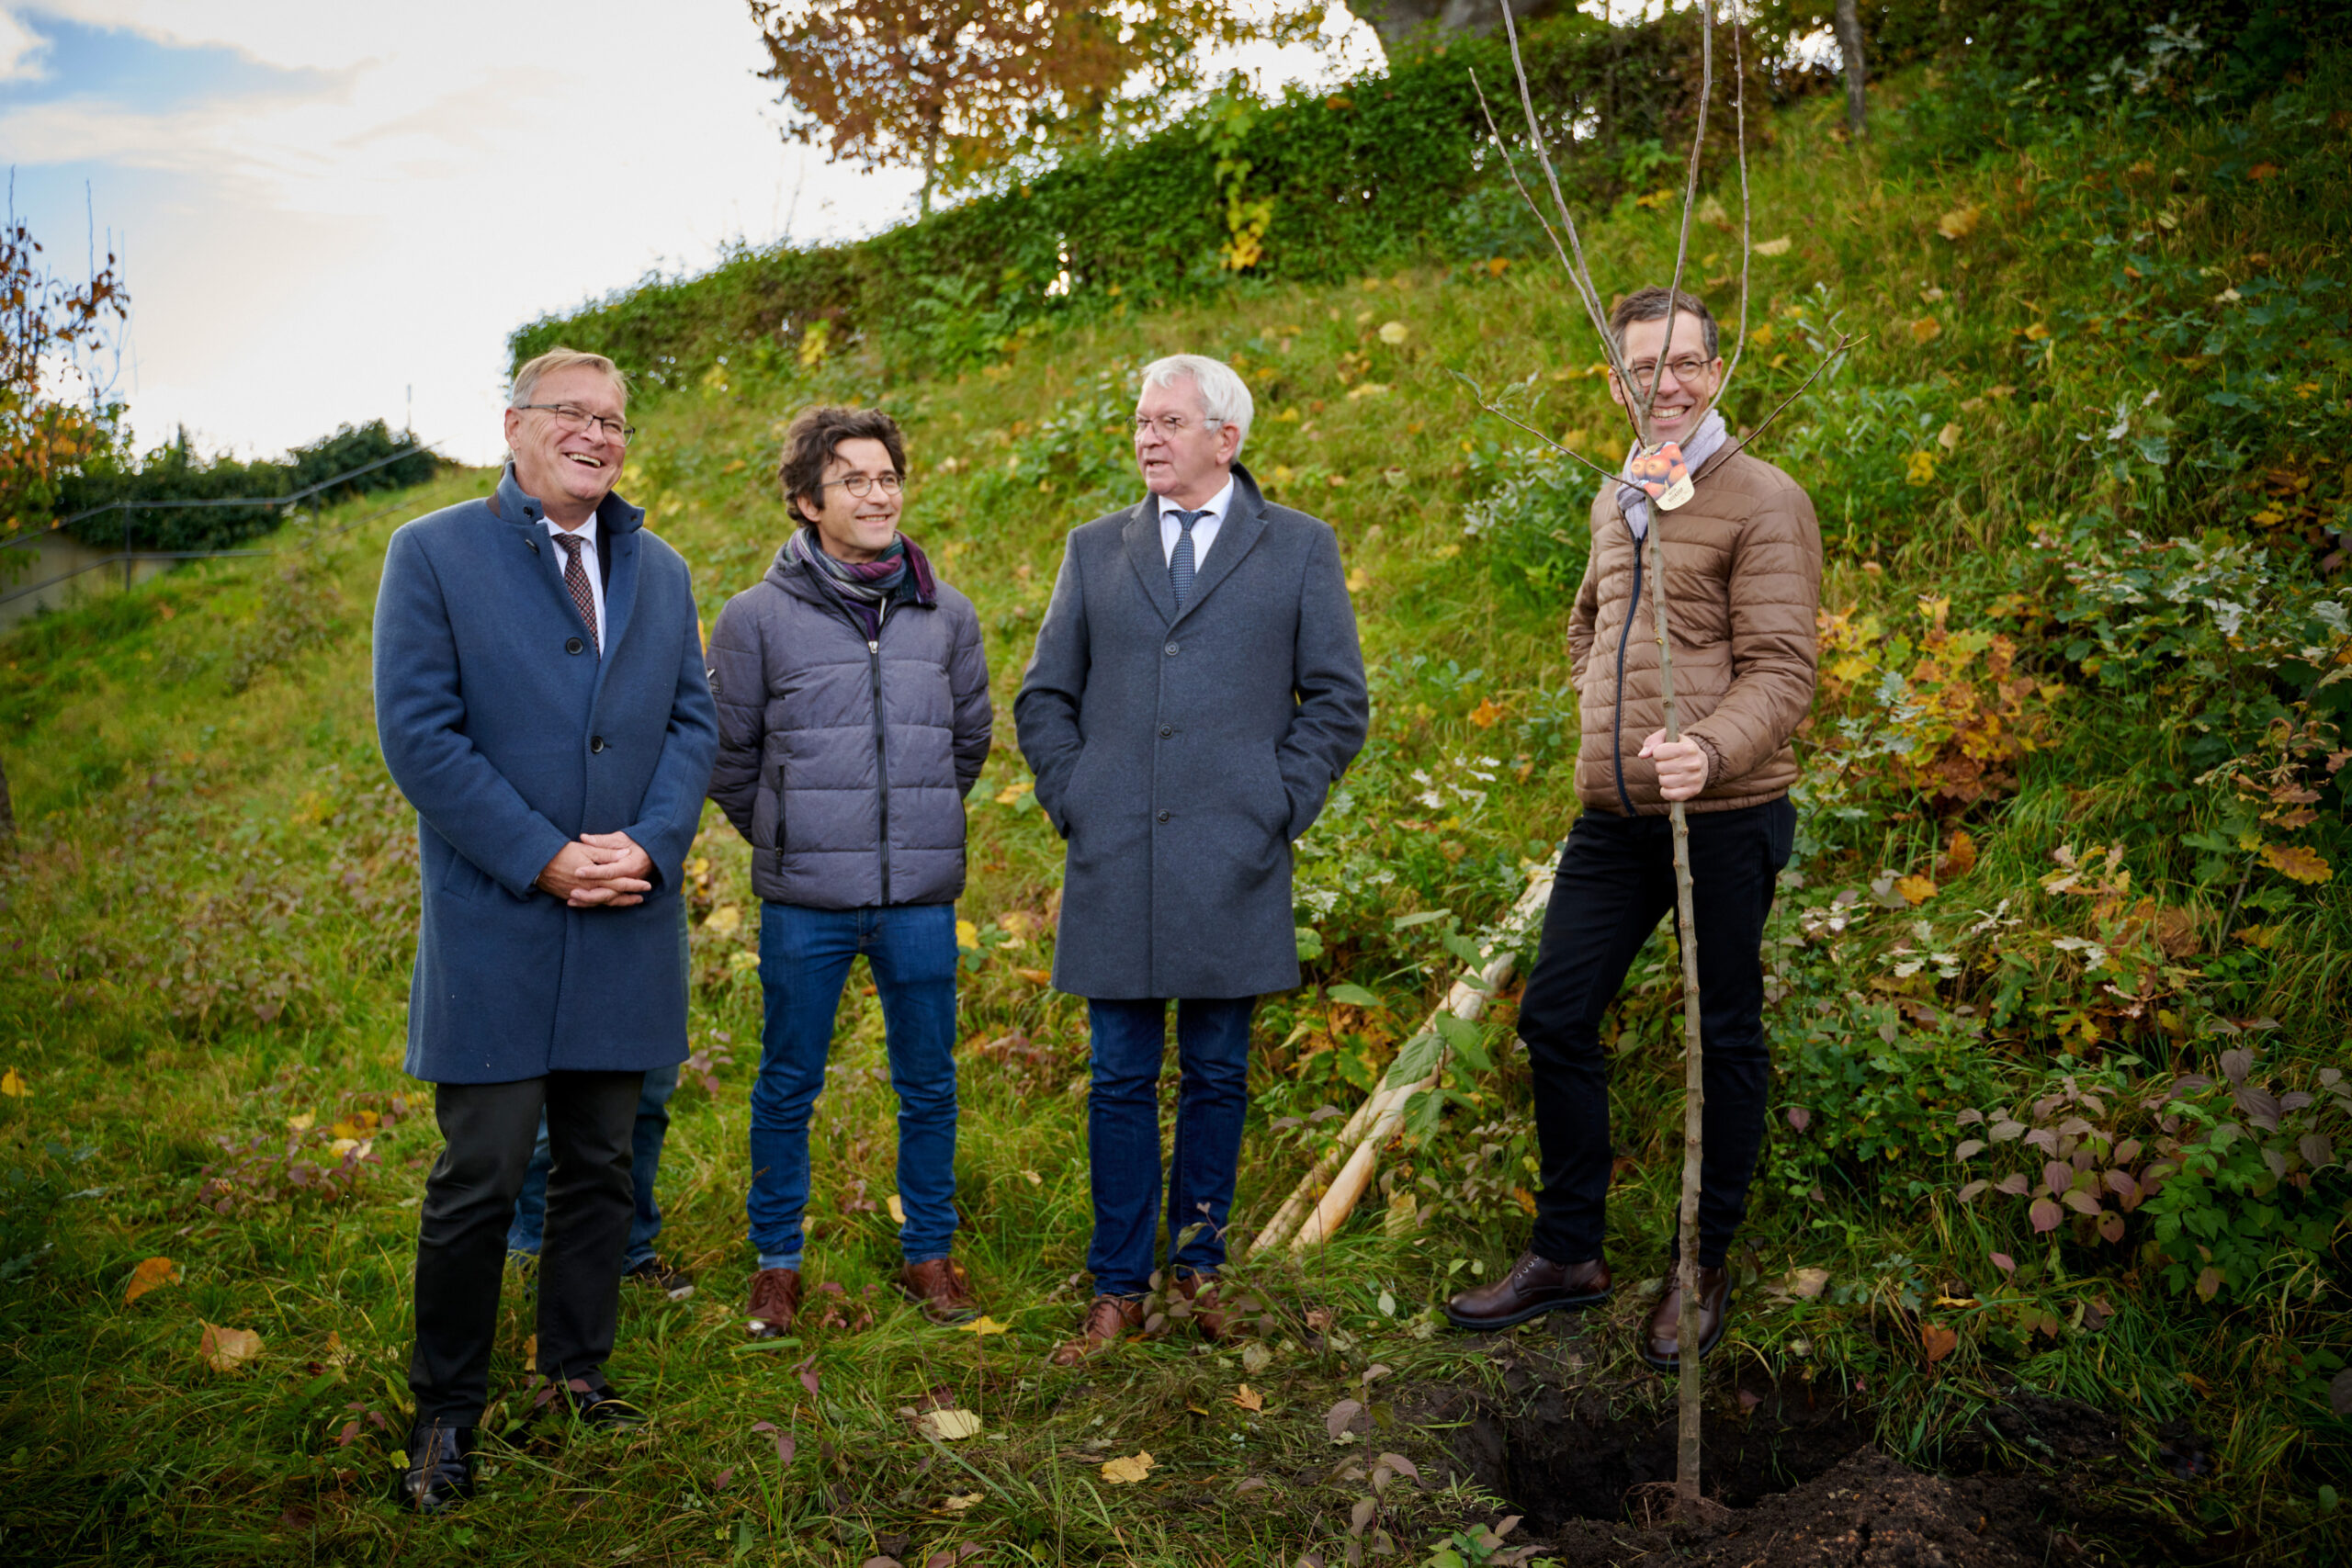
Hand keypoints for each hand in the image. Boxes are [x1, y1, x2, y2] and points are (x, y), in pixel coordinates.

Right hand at [535, 835, 651, 906]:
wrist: (536, 863)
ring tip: (628, 902)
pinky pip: (588, 903)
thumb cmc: (562, 853)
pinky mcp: (569, 896)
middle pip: (613, 895)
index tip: (647, 886)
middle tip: (642, 898)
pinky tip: (604, 903)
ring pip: (602, 902)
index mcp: (595, 877)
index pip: (620, 883)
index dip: (634, 885)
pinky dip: (598, 904)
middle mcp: (589, 888)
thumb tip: (626, 853)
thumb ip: (607, 853)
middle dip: (628, 897)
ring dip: (616, 902)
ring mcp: (579, 894)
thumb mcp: (586, 849)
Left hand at [571, 831, 654, 906]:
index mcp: (629, 866)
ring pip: (607, 899)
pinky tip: (578, 903)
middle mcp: (629, 880)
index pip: (609, 871)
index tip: (578, 871)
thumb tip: (584, 837)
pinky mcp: (623, 891)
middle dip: (589, 893)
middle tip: (572, 892)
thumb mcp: (620, 838)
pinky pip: (608, 901)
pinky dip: (593, 903)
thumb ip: (601, 840)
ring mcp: (627, 888)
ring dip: (589, 901)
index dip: (593, 872)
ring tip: (571, 900)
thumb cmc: (636, 843)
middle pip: (608, 891)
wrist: (652, 853)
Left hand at [1638, 730, 1708, 801]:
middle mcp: (1694, 764)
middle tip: (1669, 763)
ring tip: (1672, 773)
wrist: (1702, 762)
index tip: (1665, 752)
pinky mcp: (1693, 791)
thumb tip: (1642, 755)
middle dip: (1660, 765)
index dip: (1658, 752)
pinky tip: (1671, 785)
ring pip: (1664, 782)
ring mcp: (1695, 779)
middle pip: (1660, 767)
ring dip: (1663, 778)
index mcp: (1688, 748)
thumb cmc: (1680, 747)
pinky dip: (1666, 791)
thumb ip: (1653, 741)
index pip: (1658, 752)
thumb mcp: (1668, 737)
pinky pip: (1670, 795)